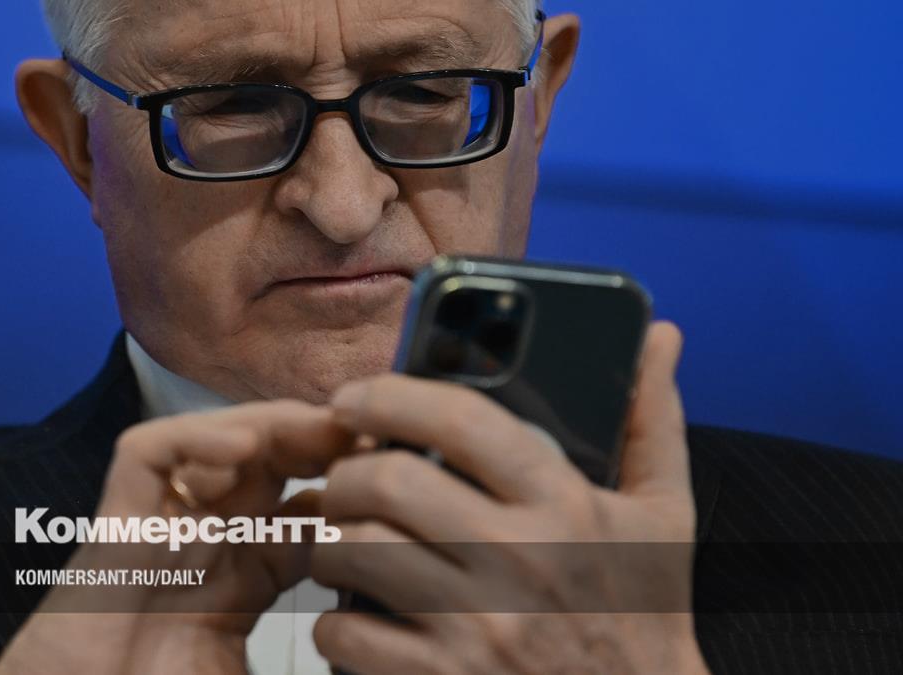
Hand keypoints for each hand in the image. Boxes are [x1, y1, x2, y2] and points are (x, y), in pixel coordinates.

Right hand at [0, 401, 356, 674]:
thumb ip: (317, 665)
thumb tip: (370, 663)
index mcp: (246, 582)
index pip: (309, 515)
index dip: (356, 494)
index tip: (404, 481)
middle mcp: (208, 545)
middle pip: (271, 465)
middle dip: (323, 444)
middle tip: (374, 437)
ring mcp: (164, 529)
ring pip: (217, 443)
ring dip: (273, 427)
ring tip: (323, 429)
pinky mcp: (115, 522)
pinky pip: (148, 454)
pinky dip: (192, 439)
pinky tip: (242, 449)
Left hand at [311, 322, 710, 673]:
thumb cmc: (644, 615)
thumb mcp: (663, 514)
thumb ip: (652, 419)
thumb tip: (659, 334)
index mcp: (565, 503)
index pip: (461, 420)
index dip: (390, 395)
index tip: (353, 399)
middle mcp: (520, 558)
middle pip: (386, 483)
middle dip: (345, 473)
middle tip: (344, 478)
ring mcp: (480, 626)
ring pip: (354, 552)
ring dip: (331, 540)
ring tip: (342, 539)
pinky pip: (348, 633)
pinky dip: (333, 621)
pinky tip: (352, 614)